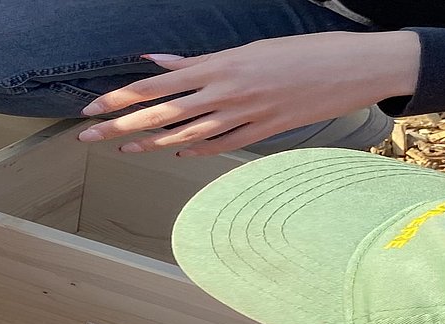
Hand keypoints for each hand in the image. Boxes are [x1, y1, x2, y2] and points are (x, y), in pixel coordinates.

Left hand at [77, 31, 419, 155]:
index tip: (92, 107)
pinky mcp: (263, 132)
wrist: (357, 66)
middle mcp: (226, 92)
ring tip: (122, 148)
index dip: (119, 98)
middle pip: (160, 114)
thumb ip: (198, 63)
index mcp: (219, 65)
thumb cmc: (302, 51)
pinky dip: (195, 150)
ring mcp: (244, 116)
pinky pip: (220, 145)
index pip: (155, 85)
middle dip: (119, 125)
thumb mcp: (247, 49)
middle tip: (87, 136)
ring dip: (150, 143)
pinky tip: (175, 153)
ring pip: (184, 135)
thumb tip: (159, 63)